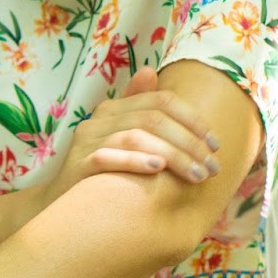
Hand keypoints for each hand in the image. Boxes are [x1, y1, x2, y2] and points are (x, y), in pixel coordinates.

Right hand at [43, 65, 220, 205]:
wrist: (62, 206)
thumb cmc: (102, 174)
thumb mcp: (122, 139)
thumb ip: (140, 109)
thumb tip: (150, 71)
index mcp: (115, 108)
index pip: (161, 101)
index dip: (193, 120)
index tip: (215, 145)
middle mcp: (99, 119)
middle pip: (154, 119)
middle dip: (189, 143)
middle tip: (212, 168)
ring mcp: (86, 141)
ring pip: (136, 136)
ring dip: (173, 155)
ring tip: (196, 175)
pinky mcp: (77, 165)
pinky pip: (108, 157)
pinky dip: (135, 160)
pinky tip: (158, 169)